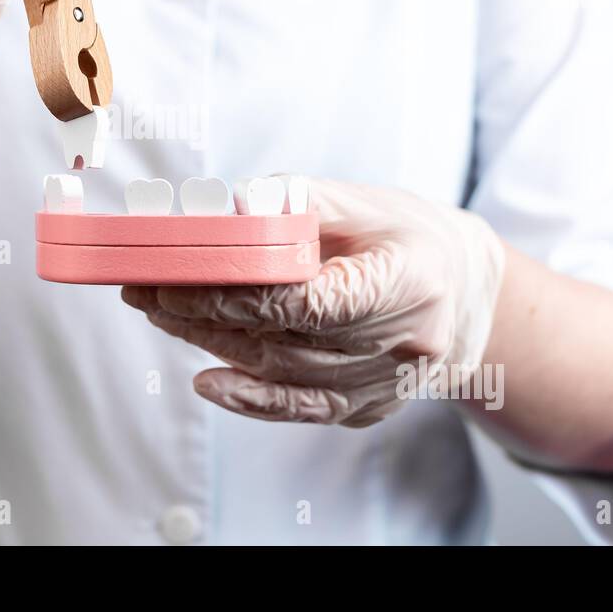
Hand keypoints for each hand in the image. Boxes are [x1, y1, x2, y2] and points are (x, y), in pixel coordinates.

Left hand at [121, 179, 505, 426]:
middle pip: (288, 339)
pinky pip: (302, 409)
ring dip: (212, 344)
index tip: (178, 277)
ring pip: (284, 373)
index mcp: (412, 283)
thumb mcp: (363, 202)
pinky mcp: (370, 407)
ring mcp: (389, 385)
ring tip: (160, 313)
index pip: (310, 300)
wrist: (466, 292)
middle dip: (206, 314)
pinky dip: (250, 398)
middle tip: (147, 290)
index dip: (238, 293)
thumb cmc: (409, 236)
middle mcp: (406, 345)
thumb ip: (294, 203)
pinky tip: (206, 380)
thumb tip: (223, 211)